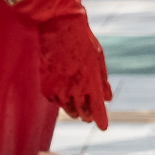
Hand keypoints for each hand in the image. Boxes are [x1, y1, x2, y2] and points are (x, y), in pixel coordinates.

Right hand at [34, 11, 110, 129]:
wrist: (58, 27)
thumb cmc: (82, 41)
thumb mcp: (98, 60)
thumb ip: (102, 81)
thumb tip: (108, 99)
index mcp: (91, 82)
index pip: (97, 109)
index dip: (101, 120)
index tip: (103, 127)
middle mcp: (75, 89)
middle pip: (82, 112)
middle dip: (87, 115)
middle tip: (89, 117)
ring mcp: (59, 89)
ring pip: (68, 109)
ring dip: (74, 110)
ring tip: (78, 109)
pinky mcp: (46, 87)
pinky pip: (55, 101)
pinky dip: (61, 100)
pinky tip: (64, 94)